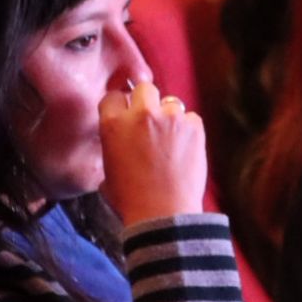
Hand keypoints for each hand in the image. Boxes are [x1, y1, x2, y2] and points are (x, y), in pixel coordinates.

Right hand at [97, 81, 208, 225]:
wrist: (163, 213)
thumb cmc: (131, 198)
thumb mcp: (107, 169)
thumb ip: (113, 144)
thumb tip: (120, 140)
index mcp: (112, 124)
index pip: (113, 96)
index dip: (121, 106)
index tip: (127, 115)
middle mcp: (141, 114)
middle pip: (145, 88)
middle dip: (147, 101)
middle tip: (151, 121)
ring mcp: (169, 118)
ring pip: (171, 103)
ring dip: (170, 117)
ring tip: (170, 141)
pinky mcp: (194, 127)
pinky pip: (192, 118)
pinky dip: (189, 129)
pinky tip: (185, 148)